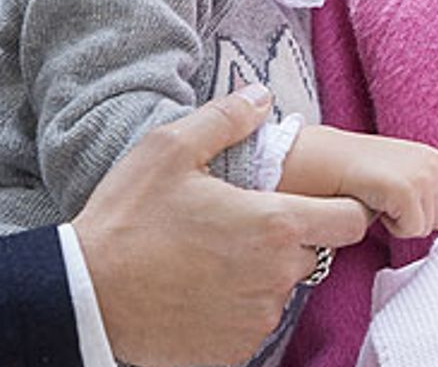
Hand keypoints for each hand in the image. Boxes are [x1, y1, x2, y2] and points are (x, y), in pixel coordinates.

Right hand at [74, 86, 370, 365]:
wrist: (87, 296)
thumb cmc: (128, 219)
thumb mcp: (170, 149)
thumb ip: (225, 118)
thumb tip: (260, 96)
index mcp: (274, 224)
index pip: (351, 219)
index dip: (343, 206)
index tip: (317, 199)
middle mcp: (276, 277)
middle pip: (312, 252)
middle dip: (288, 236)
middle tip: (239, 221)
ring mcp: (257, 319)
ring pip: (280, 288)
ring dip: (260, 272)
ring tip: (209, 254)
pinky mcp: (234, 350)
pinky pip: (251, 321)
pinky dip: (235, 305)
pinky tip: (198, 287)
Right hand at [288, 126, 437, 237]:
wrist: (322, 159)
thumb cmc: (348, 171)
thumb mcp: (393, 174)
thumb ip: (419, 189)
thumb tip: (435, 217)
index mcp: (430, 159)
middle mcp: (433, 165)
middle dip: (411, 219)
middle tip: (382, 199)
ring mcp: (423, 176)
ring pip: (425, 228)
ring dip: (399, 222)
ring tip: (376, 198)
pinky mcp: (408, 190)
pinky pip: (409, 230)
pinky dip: (390, 224)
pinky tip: (374, 201)